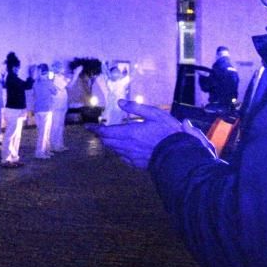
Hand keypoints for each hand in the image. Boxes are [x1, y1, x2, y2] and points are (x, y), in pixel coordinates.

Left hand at [88, 100, 209, 169]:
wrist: (178, 154)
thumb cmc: (168, 132)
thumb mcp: (154, 114)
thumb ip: (136, 108)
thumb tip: (120, 102)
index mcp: (130, 132)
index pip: (106, 132)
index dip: (96, 129)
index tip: (88, 126)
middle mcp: (127, 145)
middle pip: (108, 142)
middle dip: (101, 136)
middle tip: (97, 131)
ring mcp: (132, 156)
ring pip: (114, 150)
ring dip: (109, 143)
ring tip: (108, 138)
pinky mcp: (137, 163)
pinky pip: (122, 157)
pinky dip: (119, 151)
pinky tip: (122, 149)